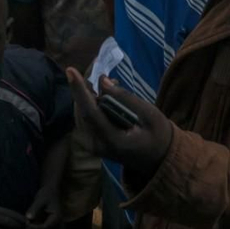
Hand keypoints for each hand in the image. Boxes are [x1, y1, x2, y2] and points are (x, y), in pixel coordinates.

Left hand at [25, 185, 59, 228]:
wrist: (50, 190)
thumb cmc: (47, 193)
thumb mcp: (40, 200)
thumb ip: (34, 209)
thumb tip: (28, 218)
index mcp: (56, 218)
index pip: (45, 227)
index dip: (35, 228)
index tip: (26, 224)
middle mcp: (54, 222)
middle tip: (23, 224)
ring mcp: (50, 222)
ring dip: (32, 228)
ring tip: (24, 223)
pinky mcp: (46, 221)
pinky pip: (39, 225)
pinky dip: (33, 224)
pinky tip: (26, 221)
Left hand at [66, 68, 174, 184]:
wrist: (159, 159)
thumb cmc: (158, 136)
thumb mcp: (149, 114)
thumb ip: (125, 98)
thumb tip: (102, 80)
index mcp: (113, 140)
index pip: (90, 113)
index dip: (79, 90)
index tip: (70, 70)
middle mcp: (98, 145)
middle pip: (82, 111)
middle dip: (85, 88)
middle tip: (99, 69)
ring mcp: (93, 146)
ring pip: (81, 114)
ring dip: (89, 95)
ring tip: (109, 84)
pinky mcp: (93, 143)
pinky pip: (85, 118)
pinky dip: (91, 103)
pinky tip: (105, 96)